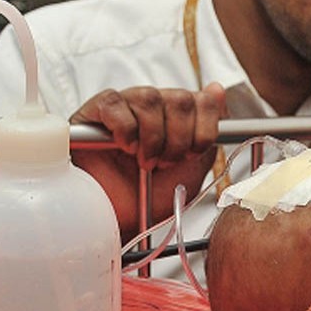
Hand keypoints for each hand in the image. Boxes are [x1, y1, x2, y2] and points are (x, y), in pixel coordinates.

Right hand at [69, 82, 227, 242]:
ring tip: (144, 160)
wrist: (116, 220)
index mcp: (178, 115)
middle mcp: (153, 106)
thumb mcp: (190, 169)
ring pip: (150, 97)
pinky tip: (124, 146)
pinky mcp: (94, 111)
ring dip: (153, 136)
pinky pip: (115, 103)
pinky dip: (125, 128)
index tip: (192, 154)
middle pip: (181, 99)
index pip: (204, 100)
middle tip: (165, 163)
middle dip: (179, 139)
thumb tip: (216, 90)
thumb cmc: (149, 197)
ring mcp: (124, 106)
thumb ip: (207, 133)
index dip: (204, 130)